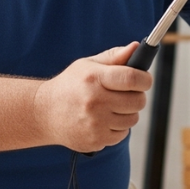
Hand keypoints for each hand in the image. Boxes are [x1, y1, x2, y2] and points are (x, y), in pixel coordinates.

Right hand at [35, 44, 153, 152]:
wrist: (44, 113)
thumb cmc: (70, 86)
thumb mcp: (88, 65)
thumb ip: (114, 56)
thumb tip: (137, 47)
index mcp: (94, 79)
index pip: (132, 78)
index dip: (145, 79)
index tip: (144, 80)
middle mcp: (94, 101)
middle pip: (138, 101)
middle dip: (137, 96)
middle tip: (127, 93)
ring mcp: (95, 123)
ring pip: (132, 119)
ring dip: (128, 113)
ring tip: (112, 107)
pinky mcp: (95, 140)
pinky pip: (122, 134)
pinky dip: (118, 127)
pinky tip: (104, 120)